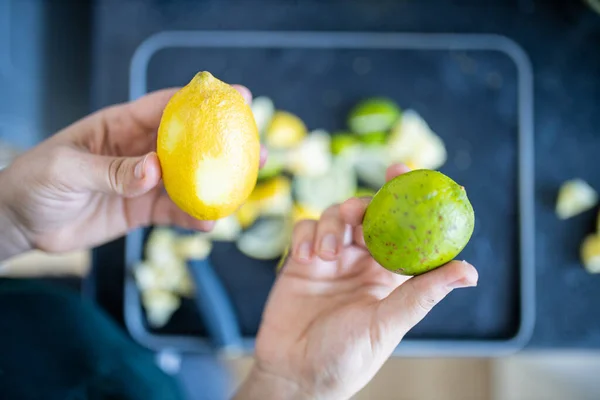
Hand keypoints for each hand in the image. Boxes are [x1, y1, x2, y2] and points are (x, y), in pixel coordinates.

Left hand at [0, 85, 264, 259]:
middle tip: (257, 148)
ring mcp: (143, 181)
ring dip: (217, 184)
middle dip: (224, 145)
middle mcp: (139, 150)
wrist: (23, 222)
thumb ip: (112, 170)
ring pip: (188, 180)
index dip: (203, 101)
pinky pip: (173, 212)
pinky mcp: (141, 209)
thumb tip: (154, 171)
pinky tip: (209, 222)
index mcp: (121, 126)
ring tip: (244, 189)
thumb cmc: (36, 182)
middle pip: (189, 144)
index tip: (237, 97)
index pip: (167, 107)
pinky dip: (192, 216)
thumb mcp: (68, 170)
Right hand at [235, 164, 477, 399]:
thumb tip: (469, 272)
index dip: (407, 199)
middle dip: (366, 202)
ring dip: (331, 226)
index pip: (405, 229)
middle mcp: (362, 261)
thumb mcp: (387, 325)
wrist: (295, 375)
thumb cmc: (346, 358)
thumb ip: (421, 295)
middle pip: (368, 214)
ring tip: (326, 254)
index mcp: (389, 275)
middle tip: (362, 206)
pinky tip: (306, 258)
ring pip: (335, 216)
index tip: (408, 173)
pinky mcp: (301, 261)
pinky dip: (306, 235)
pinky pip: (304, 230)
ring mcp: (330, 259)